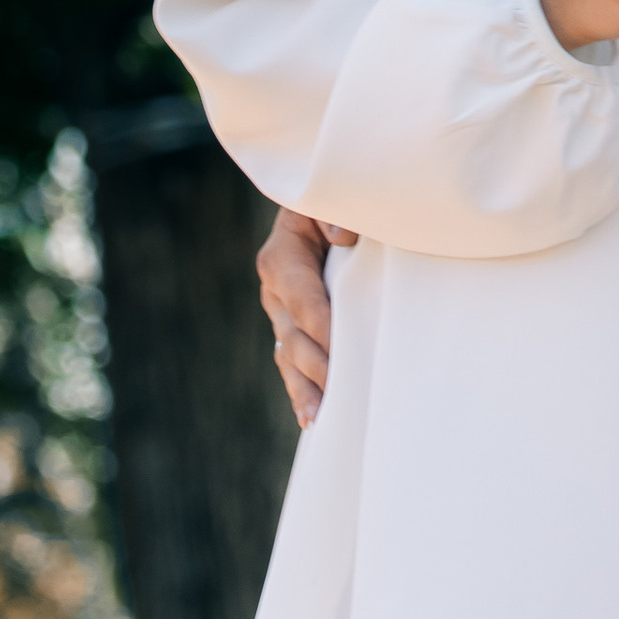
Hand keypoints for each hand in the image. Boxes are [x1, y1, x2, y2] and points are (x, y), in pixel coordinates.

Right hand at [256, 203, 354, 431]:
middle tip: (339, 390)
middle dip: (316, 365)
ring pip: (289, 357)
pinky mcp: (292, 328)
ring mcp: (281, 314)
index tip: (342, 348)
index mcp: (281, 258)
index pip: (302, 298)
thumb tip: (343, 235)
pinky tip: (311, 417)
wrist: (318, 209)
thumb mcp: (327, 200)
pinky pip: (293, 363)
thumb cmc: (329, 204)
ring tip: (318, 418)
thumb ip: (333, 212)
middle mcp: (275, 291)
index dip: (322, 325)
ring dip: (304, 389)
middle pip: (294, 335)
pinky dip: (301, 390)